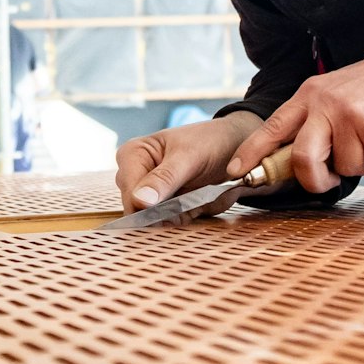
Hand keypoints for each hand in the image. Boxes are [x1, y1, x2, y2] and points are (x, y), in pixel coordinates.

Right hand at [115, 113, 270, 216]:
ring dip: (176, 217)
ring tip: (196, 199)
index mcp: (132, 155)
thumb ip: (164, 178)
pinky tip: (196, 205)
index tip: (172, 210)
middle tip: (190, 202)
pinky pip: (167, 222)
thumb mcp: (188, 156)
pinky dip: (184, 218)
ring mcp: (148, 192)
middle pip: (138, 210)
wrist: (233, 146)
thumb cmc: (209, 141)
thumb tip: (140, 201)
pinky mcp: (163, 204)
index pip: (130, 193)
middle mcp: (135, 174)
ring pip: (153, 220)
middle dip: (165, 214)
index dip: (148, 207)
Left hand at [227, 46, 363, 193]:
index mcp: (310, 94)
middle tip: (329, 181)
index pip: (273, 126)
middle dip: (314, 180)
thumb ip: (314, 121)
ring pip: (348, 168)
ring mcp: (353, 118)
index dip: (252, 153)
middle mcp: (327, 105)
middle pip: (304, 160)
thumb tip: (296, 163)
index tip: (237, 172)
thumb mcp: (335, 93)